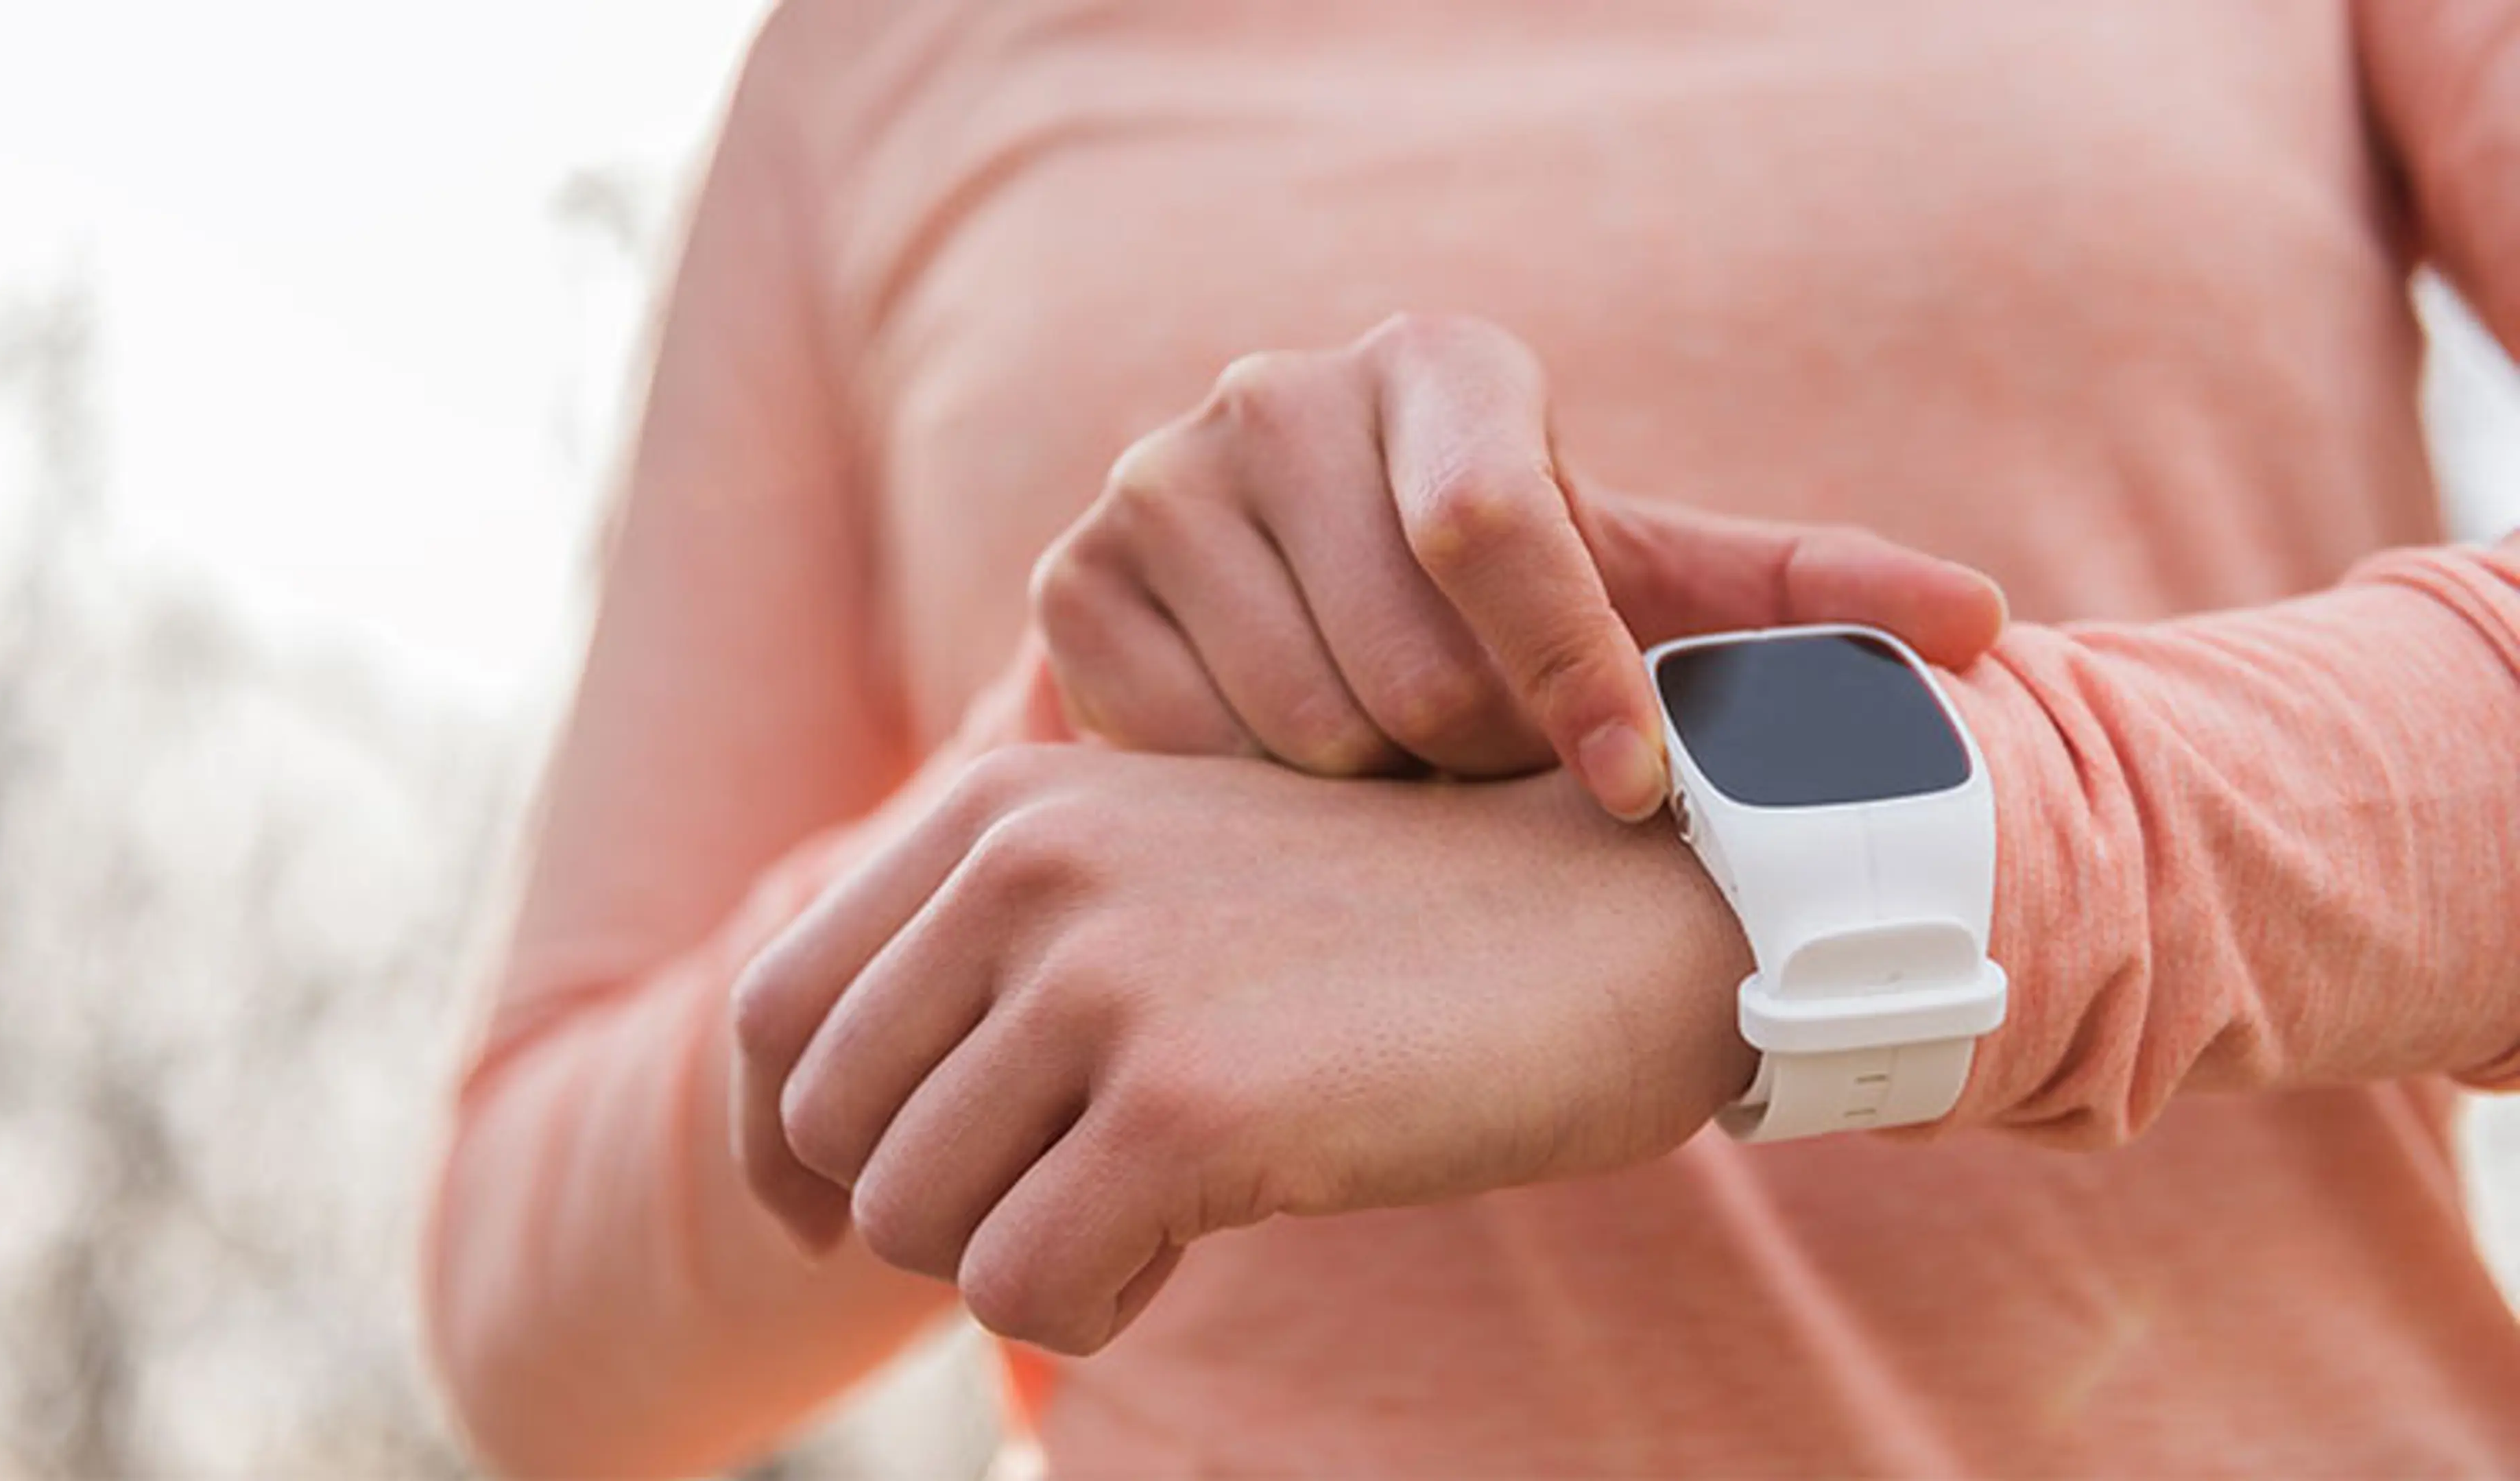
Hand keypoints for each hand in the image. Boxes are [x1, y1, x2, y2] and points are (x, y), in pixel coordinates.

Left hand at [731, 746, 1754, 1354]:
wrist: (1609, 924)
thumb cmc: (1376, 928)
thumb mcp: (1149, 876)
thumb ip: (983, 955)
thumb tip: (813, 1157)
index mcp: (1001, 804)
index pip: (778, 1012)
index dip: (785, 1146)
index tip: (837, 1217)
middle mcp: (1025, 866)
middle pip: (834, 1129)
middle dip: (924, 1208)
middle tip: (1066, 1204)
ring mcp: (1102, 980)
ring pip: (914, 1221)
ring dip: (1023, 1255)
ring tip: (1156, 1206)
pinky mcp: (1188, 1106)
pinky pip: (1026, 1290)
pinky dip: (1095, 1307)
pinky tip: (1201, 1238)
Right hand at [1031, 312, 2007, 817]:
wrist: (1296, 599)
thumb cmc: (1507, 596)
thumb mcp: (1642, 579)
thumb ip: (1797, 595)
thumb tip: (1987, 630)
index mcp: (1440, 364)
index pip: (1497, 522)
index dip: (1573, 679)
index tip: (1624, 791)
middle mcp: (1278, 395)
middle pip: (1403, 665)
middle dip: (1476, 764)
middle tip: (1491, 776)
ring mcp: (1155, 482)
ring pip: (1297, 730)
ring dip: (1378, 803)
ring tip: (1401, 779)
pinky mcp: (1072, 583)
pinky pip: (1183, 760)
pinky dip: (1261, 807)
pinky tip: (1295, 782)